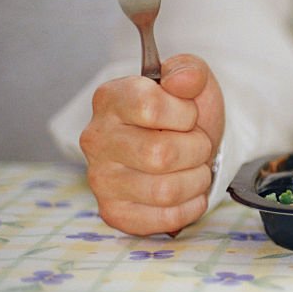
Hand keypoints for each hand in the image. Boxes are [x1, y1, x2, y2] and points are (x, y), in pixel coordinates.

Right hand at [79, 54, 224, 235]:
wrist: (185, 142)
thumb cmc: (183, 112)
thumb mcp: (193, 80)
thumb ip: (189, 72)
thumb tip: (180, 81)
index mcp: (110, 99)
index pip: (150, 107)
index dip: (184, 113)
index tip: (186, 114)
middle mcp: (96, 139)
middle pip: (161, 155)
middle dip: (196, 150)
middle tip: (195, 144)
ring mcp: (101, 179)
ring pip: (166, 191)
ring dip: (196, 179)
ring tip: (192, 167)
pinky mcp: (114, 212)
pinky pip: (165, 219)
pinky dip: (190, 206)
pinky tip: (187, 190)